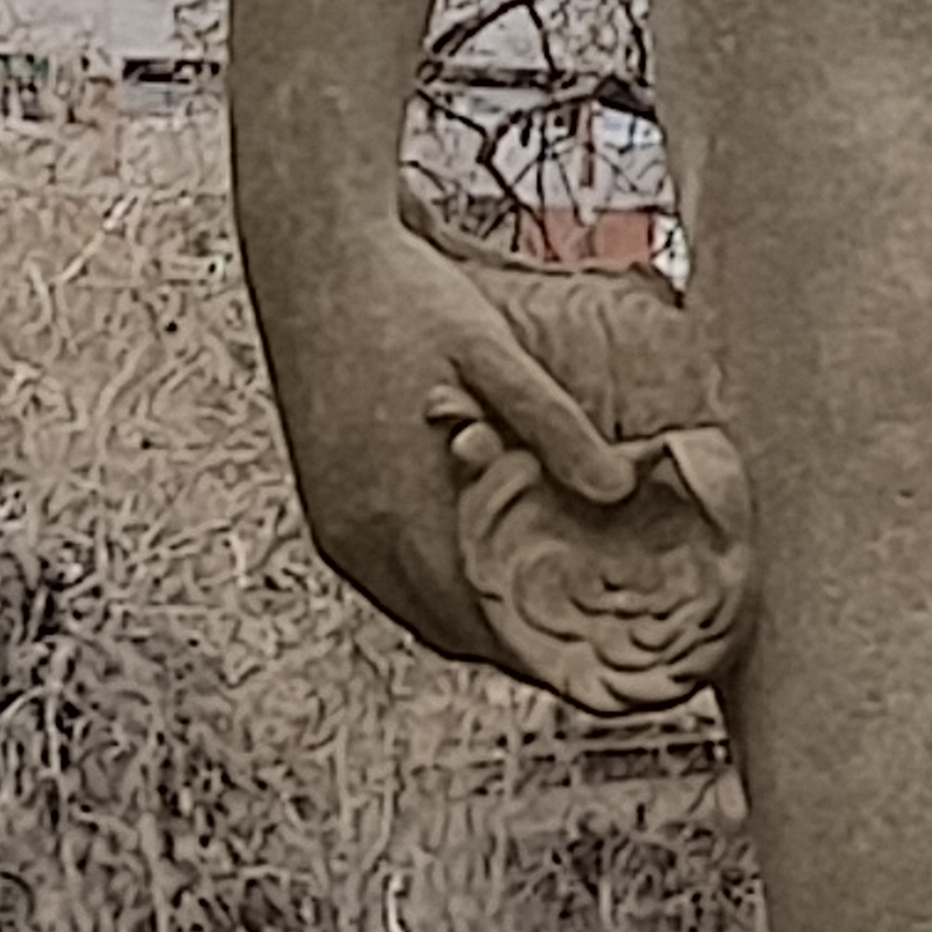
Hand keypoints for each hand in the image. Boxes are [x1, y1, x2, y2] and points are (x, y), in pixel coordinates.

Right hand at [267, 200, 638, 671]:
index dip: (541, 655)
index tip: (600, 668)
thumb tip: (618, 493)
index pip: (479, 624)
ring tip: (559, 615)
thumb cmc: (407, 302)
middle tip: (596, 647)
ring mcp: (336, 525)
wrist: (314, 263)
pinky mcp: (328, 505)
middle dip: (522, 645)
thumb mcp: (499, 358)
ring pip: (419, 607)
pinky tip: (493, 566)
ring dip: (483, 618)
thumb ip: (557, 430)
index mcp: (399, 512)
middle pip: (451, 629)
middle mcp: (358, 537)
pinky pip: (392, 575)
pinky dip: (445, 586)